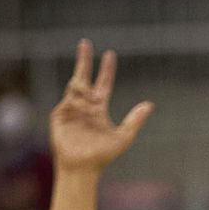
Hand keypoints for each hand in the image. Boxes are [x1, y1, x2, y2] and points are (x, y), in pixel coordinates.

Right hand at [49, 40, 152, 172]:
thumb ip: (135, 120)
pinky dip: (74, 97)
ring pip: (75, 85)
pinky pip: (67, 100)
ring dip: (81, 77)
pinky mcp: (59, 114)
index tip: (110, 54)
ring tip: (88, 71)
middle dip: (85, 60)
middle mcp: (85, 106)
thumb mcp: (124, 136)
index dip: (106, 70)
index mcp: (99, 109)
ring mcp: (70, 109)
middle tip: (86, 42)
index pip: (103, 84)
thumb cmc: (103, 155)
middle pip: (84, 77)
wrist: (83, 167)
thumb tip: (149, 104)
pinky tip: (82, 99)